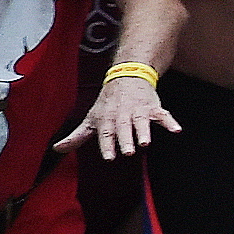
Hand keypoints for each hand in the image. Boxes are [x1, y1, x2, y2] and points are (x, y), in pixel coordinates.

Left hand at [55, 70, 177, 160]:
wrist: (126, 76)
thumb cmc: (108, 102)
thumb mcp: (91, 118)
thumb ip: (77, 136)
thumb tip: (57, 149)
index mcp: (106, 119)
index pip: (105, 134)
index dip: (107, 145)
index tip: (110, 157)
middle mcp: (121, 115)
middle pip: (123, 129)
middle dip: (125, 140)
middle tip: (128, 152)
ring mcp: (138, 111)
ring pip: (141, 122)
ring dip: (143, 131)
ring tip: (146, 142)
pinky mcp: (153, 107)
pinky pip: (163, 115)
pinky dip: (170, 122)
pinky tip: (176, 130)